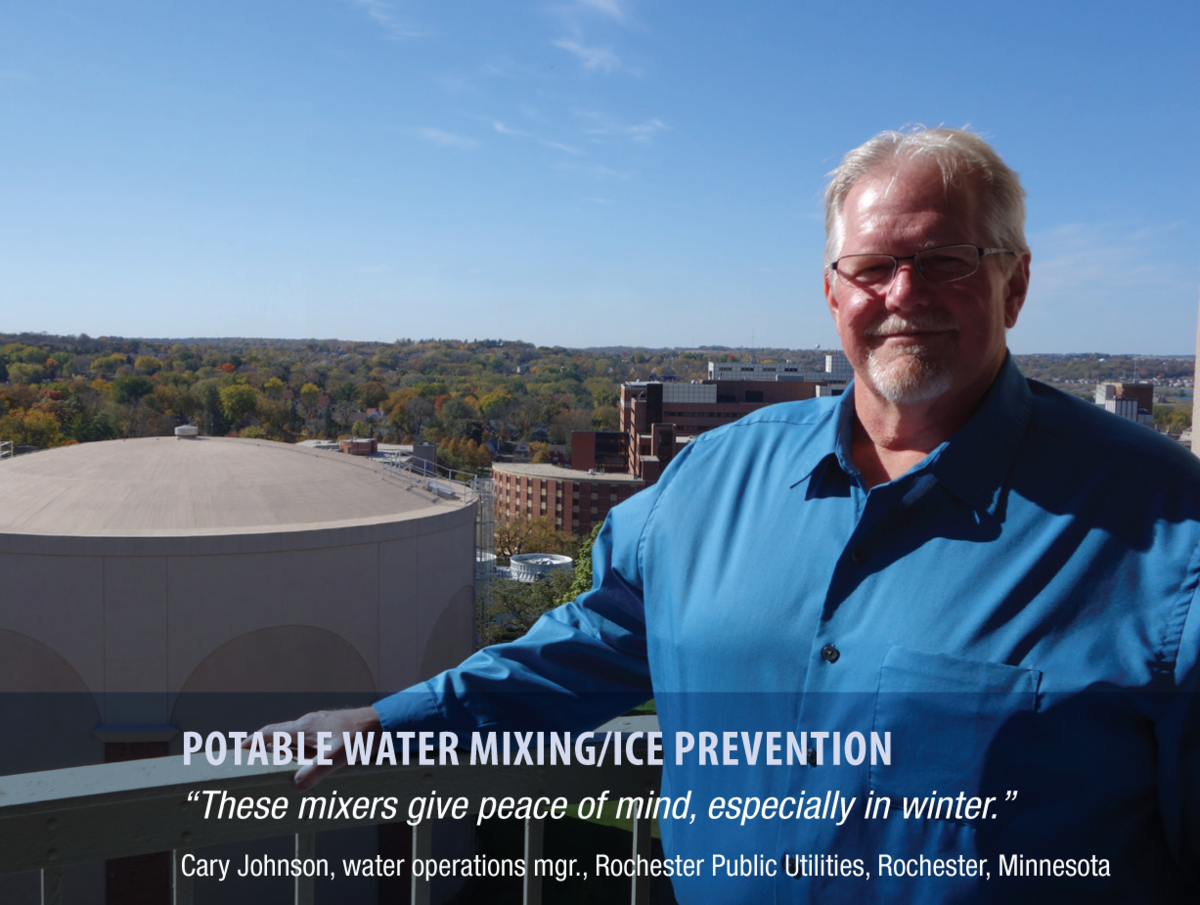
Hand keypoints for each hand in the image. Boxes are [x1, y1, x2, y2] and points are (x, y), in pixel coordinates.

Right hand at [251, 706, 381, 791]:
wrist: (386, 722)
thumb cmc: (362, 736)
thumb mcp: (338, 756)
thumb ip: (316, 771)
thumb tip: (294, 786)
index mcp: (304, 727)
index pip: (270, 733)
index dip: (252, 743)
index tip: (237, 752)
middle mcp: (309, 724)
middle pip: (278, 736)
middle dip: (264, 750)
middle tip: (252, 765)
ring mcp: (320, 726)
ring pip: (294, 740)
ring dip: (283, 753)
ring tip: (276, 771)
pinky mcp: (330, 730)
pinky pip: (307, 742)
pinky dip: (299, 753)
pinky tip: (306, 766)